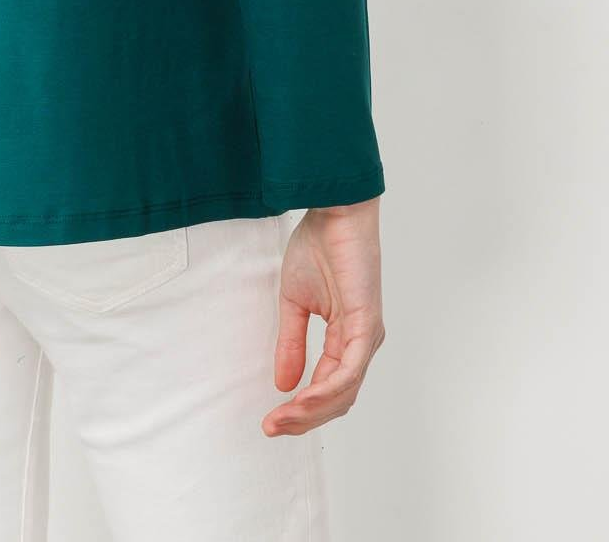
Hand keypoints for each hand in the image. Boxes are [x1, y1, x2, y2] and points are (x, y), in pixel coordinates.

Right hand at [262, 196, 384, 436]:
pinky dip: (326, 389)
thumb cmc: (319, 246)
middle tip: (273, 427)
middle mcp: (362, 343)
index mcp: (348, 338)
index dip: (301, 409)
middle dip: (304, 419)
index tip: (270, 420)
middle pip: (339, 400)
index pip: (328, 389)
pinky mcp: (367, 325)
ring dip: (312, 411)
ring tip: (282, 418)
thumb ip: (292, 343)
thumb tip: (283, 384)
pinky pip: (349, 370)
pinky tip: (303, 399)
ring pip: (344, 392)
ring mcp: (367, 336)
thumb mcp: (294, 302)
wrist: (334, 211)